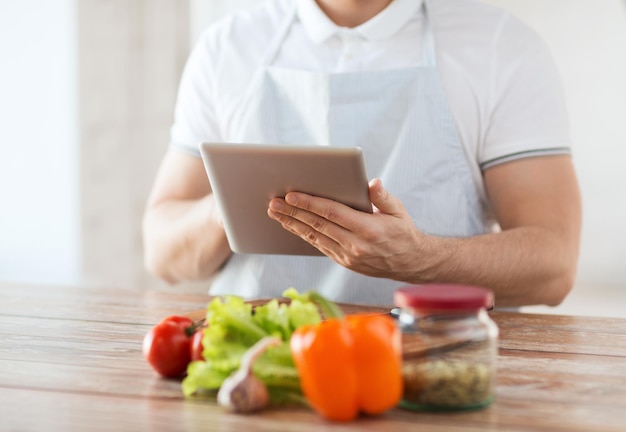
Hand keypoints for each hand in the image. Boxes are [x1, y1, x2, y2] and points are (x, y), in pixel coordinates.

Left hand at [267, 178, 425, 279]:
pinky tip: (291, 225)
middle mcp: (355, 245)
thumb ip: (383, 196)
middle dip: (293, 213)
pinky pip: (319, 246)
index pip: (332, 213)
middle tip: (273, 203)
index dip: (310, 203)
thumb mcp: (398, 211)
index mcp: (368, 229)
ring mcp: (348, 256)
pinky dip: (303, 235)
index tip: (291, 195)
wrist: (411, 263)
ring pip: (314, 237)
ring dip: (293, 224)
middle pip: (318, 225)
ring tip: (275, 213)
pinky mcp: (344, 261)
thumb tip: (372, 183)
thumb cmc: (404, 231)